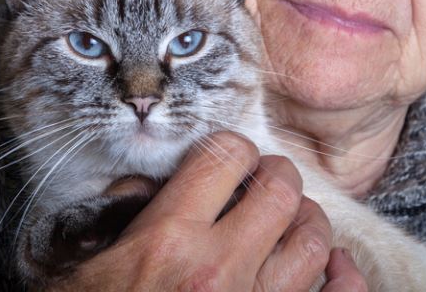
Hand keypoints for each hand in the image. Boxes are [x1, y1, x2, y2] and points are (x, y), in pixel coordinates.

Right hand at [44, 131, 365, 290]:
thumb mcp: (80, 265)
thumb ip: (117, 213)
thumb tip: (150, 185)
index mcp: (167, 239)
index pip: (225, 157)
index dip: (231, 147)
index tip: (227, 159)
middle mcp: (218, 269)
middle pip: (280, 191)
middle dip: (275, 174)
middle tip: (263, 180)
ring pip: (314, 241)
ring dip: (306, 221)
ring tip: (290, 219)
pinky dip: (346, 277)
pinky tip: (336, 264)